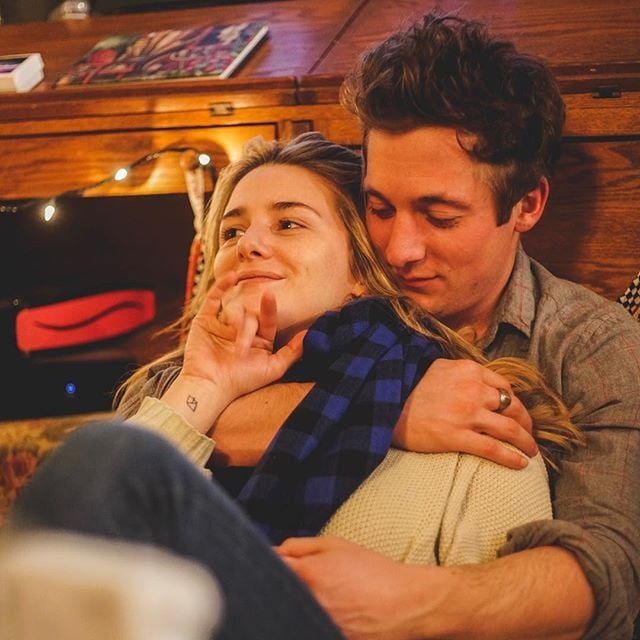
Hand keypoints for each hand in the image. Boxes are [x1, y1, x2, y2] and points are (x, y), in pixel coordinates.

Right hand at [162, 272, 303, 432]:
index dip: (270, 309)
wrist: (210, 386)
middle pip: (251, 316)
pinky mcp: (205, 320)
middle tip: (241, 349)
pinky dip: (221, 286)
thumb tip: (310, 334)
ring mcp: (223, 324)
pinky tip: (231, 277)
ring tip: (231, 346)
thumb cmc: (242, 381)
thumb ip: (292, 352)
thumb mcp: (273, 368)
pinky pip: (214, 298)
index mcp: (259, 340)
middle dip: (247, 331)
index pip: (268, 320)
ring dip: (234, 326)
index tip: (270, 296)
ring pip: (235, 310)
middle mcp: (242, 330)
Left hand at [276, 536, 432, 639]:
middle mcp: (307, 603)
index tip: (274, 562)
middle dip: (282, 584)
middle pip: (277, 593)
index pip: (270, 568)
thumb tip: (276, 552)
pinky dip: (308, 617)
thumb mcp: (336, 545)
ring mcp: (315, 625)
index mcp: (307, 575)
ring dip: (296, 602)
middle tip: (299, 580)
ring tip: (323, 596)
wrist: (405, 604)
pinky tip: (330, 610)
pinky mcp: (325, 637)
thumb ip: (300, 547)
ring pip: (291, 611)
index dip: (269, 563)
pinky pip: (305, 624)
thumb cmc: (372, 571)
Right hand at [392, 359, 536, 467]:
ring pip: (509, 429)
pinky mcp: (457, 437)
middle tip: (528, 434)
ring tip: (531, 452)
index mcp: (469, 370)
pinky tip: (521, 464)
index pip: (504, 386)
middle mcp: (472, 390)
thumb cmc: (411, 388)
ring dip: (526, 442)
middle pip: (512, 407)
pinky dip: (511, 457)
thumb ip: (463, 371)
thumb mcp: (439, 367)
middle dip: (525, 423)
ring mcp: (466, 414)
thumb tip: (481, 379)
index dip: (514, 402)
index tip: (516, 413)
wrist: (387, 406)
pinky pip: (493, 449)